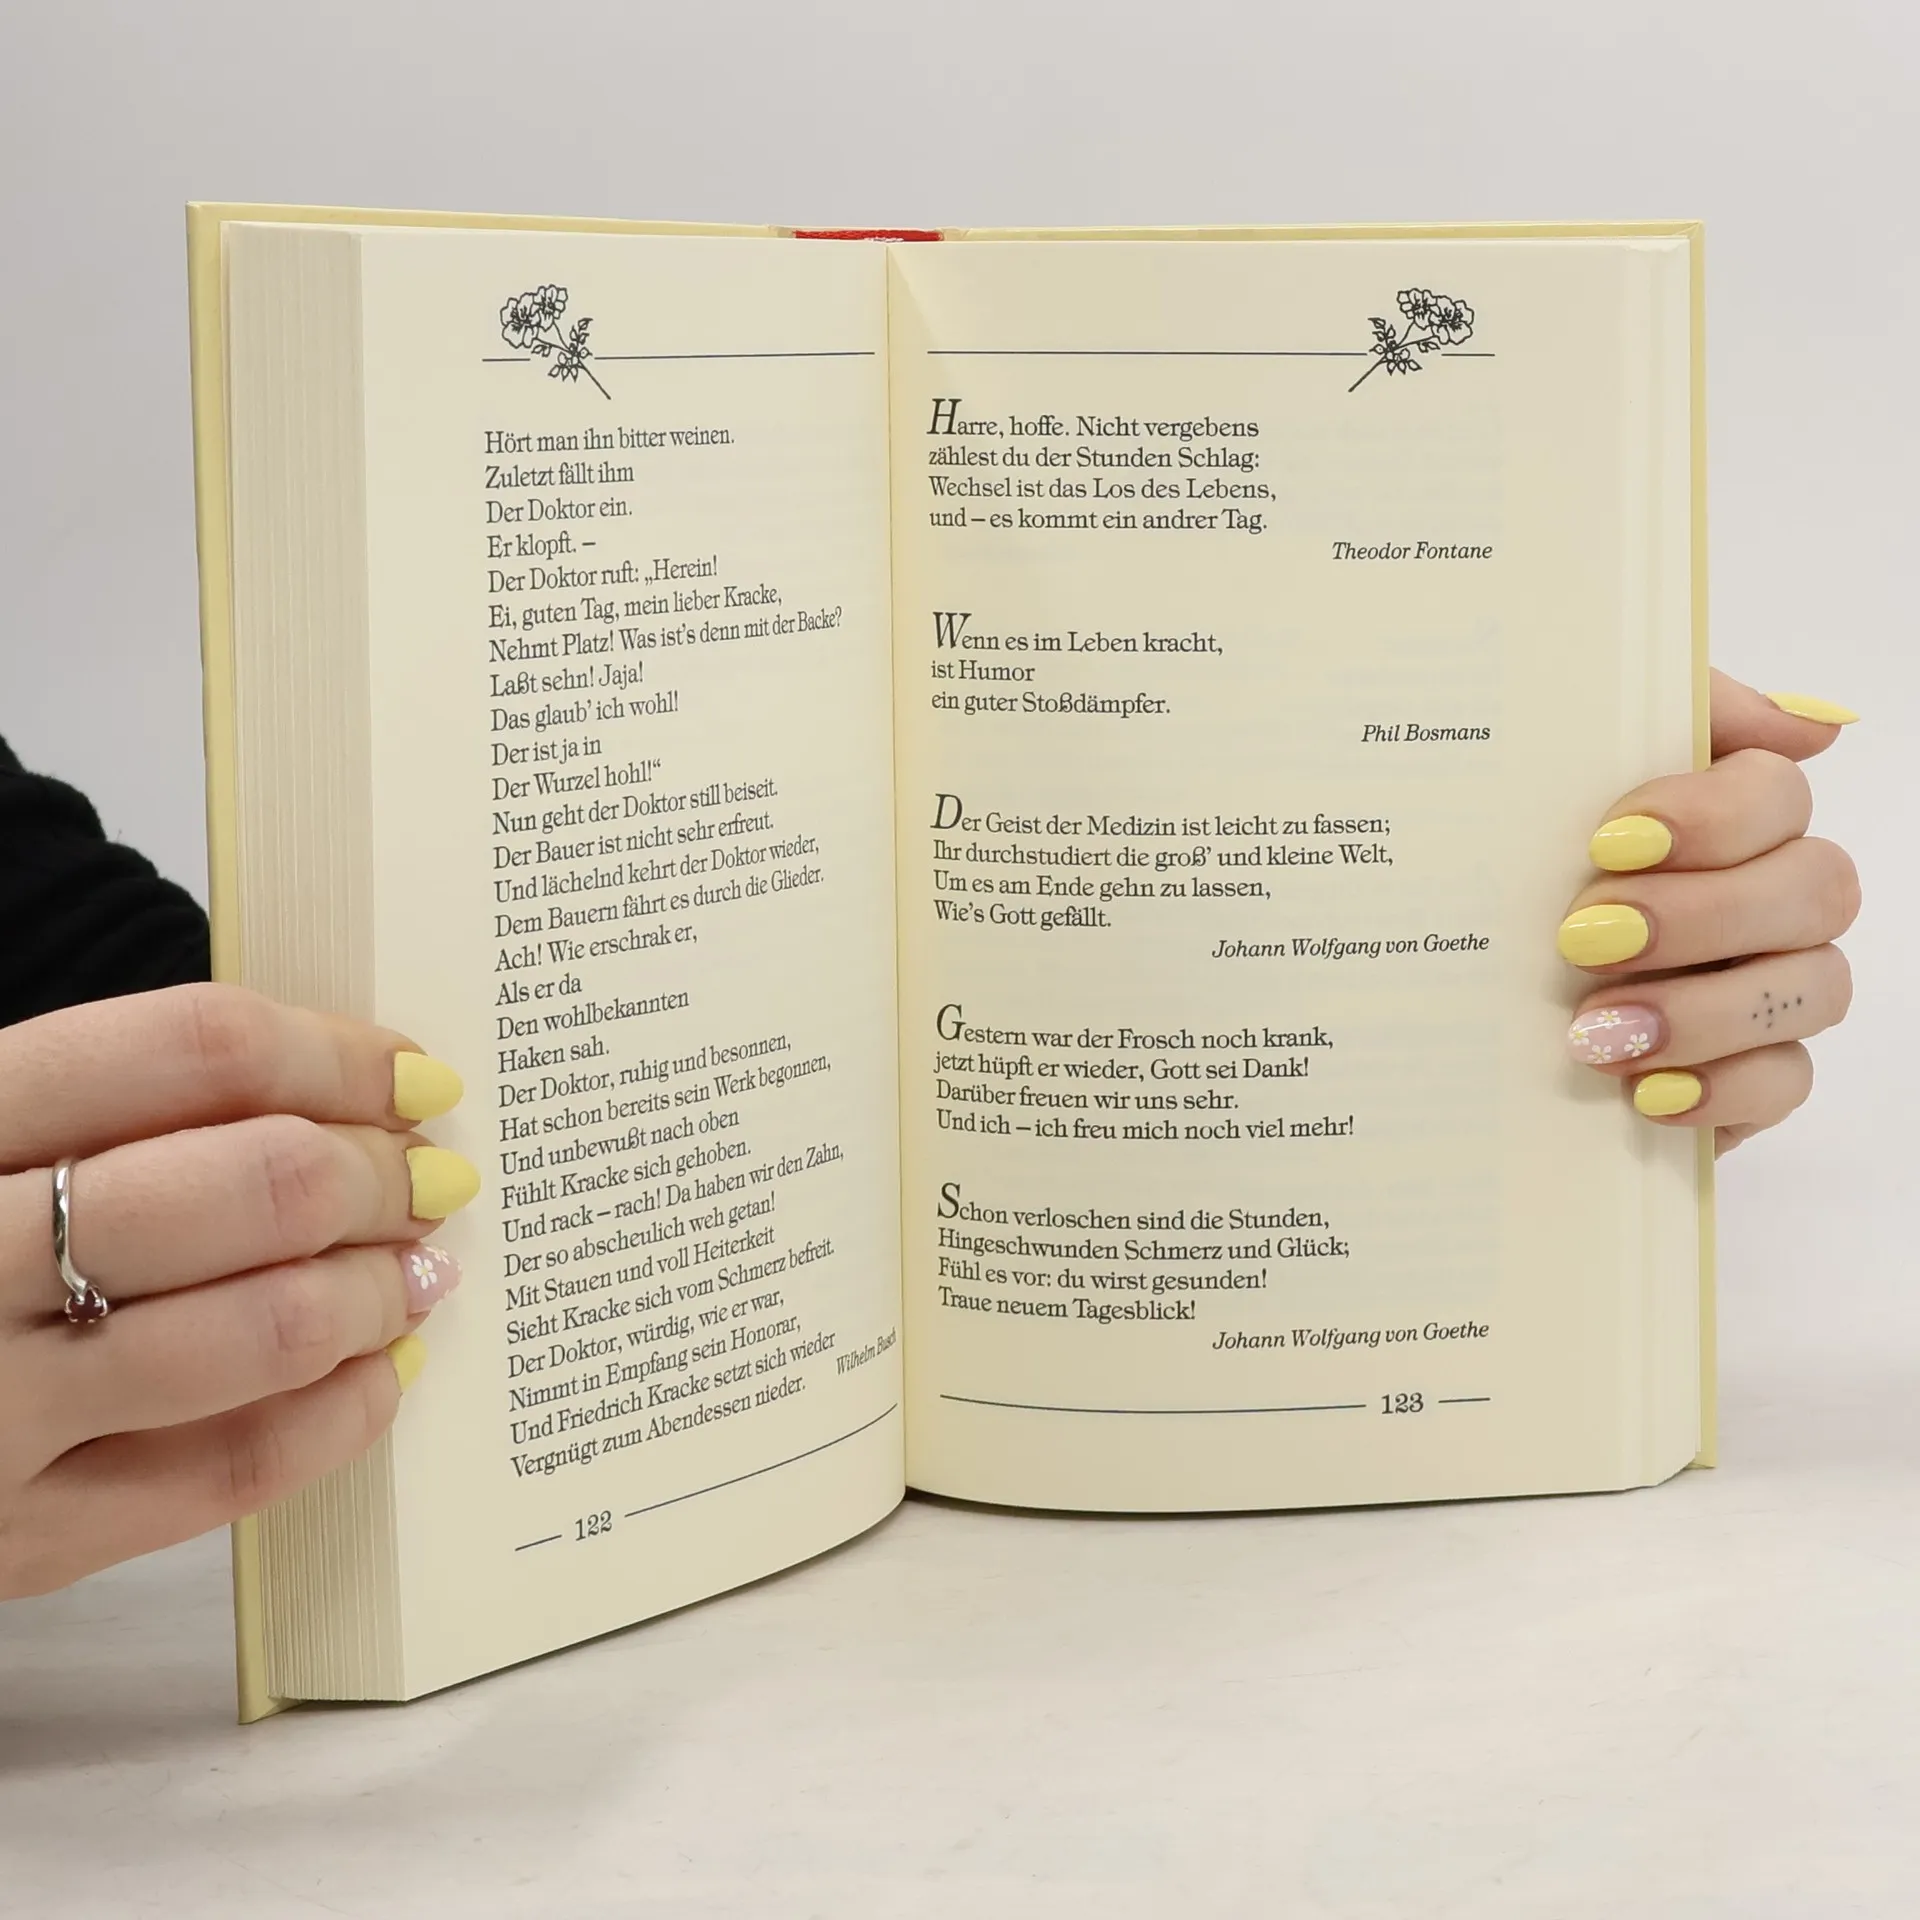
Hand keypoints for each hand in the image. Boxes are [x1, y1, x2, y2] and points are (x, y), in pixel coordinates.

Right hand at [0, 984, 476, 1596]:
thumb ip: (124, 1108)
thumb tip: (346, 1100)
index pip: (191, 1051)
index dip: (334, 1055)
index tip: (410, 1070)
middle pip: (252, 1186)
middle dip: (376, 1174)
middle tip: (429, 1173)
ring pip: (264, 1329)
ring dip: (377, 1286)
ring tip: (420, 1264)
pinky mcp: (23, 1541)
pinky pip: (236, 1470)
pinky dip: (342, 1410)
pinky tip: (380, 1364)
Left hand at [1558, 675, 1859, 1152]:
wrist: (1444, 983)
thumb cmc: (1516, 862)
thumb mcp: (1558, 768)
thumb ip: (1676, 716)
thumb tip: (1812, 723)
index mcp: (1728, 816)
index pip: (1777, 794)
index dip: (1710, 817)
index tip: (1607, 844)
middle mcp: (1769, 897)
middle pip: (1816, 889)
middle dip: (1701, 916)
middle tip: (1583, 941)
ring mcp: (1769, 986)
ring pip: (1816, 987)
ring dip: (1705, 1009)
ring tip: (1594, 1030)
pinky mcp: (1750, 1073)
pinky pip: (1788, 1081)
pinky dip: (1723, 1088)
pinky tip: (1645, 1093)